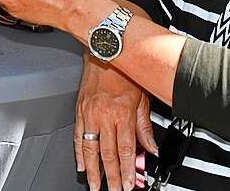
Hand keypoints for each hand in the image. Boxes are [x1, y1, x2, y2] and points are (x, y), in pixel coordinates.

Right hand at [76, 60, 156, 190]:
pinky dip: (78, 152)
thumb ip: (144, 126)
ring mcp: (89, 113)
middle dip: (111, 176)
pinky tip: (81, 164)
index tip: (128, 184)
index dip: (127, 170)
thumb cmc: (125, 71)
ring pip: (90, 148)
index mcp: (122, 113)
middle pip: (107, 154)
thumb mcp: (141, 98)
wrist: (105, 52)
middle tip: (114, 190)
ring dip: (93, 170)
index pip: (125, 149)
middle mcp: (104, 115)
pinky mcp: (79, 110)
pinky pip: (77, 135)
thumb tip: (151, 147)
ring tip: (94, 184)